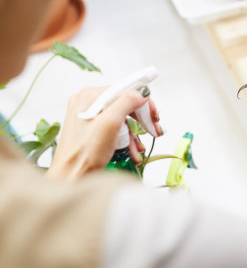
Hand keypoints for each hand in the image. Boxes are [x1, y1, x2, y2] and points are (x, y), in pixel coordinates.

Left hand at [46, 87, 160, 180]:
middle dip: (141, 119)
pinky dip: (125, 138)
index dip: (143, 102)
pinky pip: (115, 128)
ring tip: (140, 147)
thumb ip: (126, 103)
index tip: (154, 114)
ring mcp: (89, 116)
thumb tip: (140, 92)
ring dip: (134, 133)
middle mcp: (87, 103)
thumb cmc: (83, 155)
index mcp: (89, 96)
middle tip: (153, 129)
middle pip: (124, 104)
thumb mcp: (109, 125)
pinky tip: (132, 150)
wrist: (71, 177)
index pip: (124, 90)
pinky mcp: (92, 129)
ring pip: (122, 118)